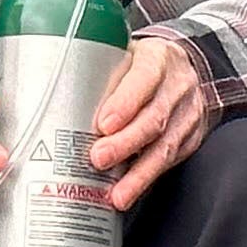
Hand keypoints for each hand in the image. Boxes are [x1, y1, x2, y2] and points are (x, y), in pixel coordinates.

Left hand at [86, 37, 211, 207]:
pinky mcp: (190, 138)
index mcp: (157, 59)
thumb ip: (100, 70)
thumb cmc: (143, 63)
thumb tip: (56, 93)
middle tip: (99, 158)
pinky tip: (129, 191)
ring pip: (165, 147)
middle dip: (125, 143)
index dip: (125, 103)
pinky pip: (169, 162)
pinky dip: (147, 179)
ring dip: (139, 174)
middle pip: (154, 119)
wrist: (184, 69)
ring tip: (118, 193)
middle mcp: (177, 87)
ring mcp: (187, 114)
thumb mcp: (125, 53)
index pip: (144, 79)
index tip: (103, 124)